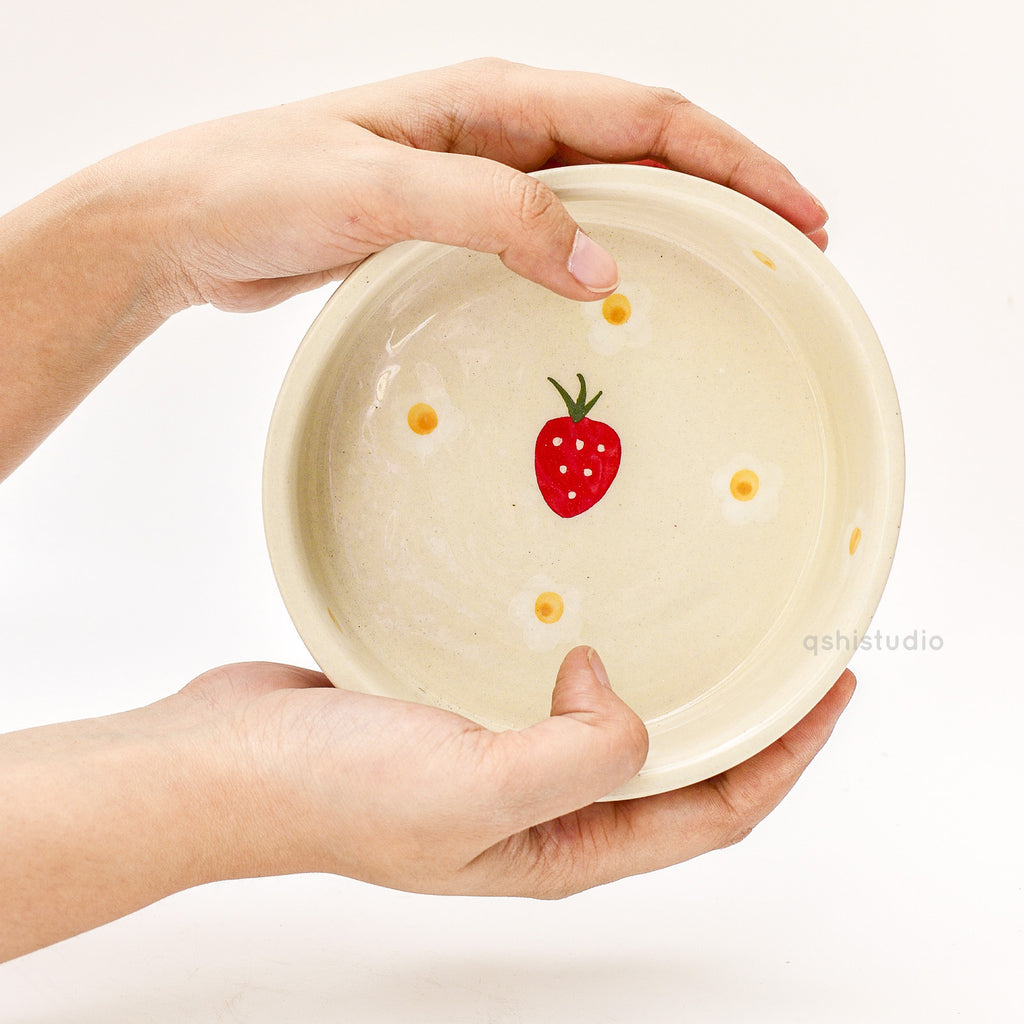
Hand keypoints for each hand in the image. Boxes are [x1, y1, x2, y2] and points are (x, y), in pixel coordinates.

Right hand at [0, 646, 852, 959]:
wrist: (228, 761)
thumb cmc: (333, 795)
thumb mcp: (476, 792)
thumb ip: (578, 758)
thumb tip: (623, 696)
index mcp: (565, 846)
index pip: (713, 811)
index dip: (784, 755)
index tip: (829, 689)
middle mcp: (546, 808)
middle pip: (679, 770)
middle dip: (746, 721)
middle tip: (789, 655)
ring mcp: (505, 758)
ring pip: (618, 726)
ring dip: (672, 689)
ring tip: (712, 634)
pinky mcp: (468, 712)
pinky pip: (556, 689)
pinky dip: (594, 661)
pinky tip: (593, 619)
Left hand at [105, 57, 827, 313]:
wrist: (189, 221)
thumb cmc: (264, 187)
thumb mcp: (381, 192)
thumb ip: (492, 215)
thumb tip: (600, 260)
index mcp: (494, 100)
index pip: (648, 118)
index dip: (733, 164)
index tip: (794, 216)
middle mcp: (498, 130)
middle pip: (644, 150)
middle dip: (725, 193)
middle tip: (786, 252)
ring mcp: (479, 178)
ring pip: (605, 194)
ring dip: (672, 227)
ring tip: (726, 277)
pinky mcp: (456, 226)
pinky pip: (553, 237)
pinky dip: (602, 260)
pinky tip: (617, 300)